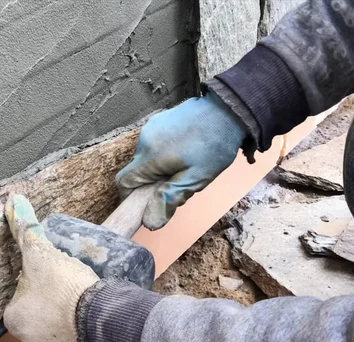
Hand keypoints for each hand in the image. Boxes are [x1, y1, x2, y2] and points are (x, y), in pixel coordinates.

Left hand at [4, 195, 98, 341]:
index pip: (19, 293)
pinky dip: (79, 326)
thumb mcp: (42, 253)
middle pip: (36, 311)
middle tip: (68, 281)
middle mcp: (26, 339)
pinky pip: (73, 337)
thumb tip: (13, 202)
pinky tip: (89, 311)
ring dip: (64, 313)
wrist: (99, 319)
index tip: (52, 272)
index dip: (35, 279)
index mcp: (13, 318)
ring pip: (54, 325)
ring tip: (81, 294)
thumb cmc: (64, 288)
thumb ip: (26, 230)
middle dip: (49, 298)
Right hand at [116, 92, 246, 229]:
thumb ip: (170, 199)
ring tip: (188, 163)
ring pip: (146, 157)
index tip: (149, 202)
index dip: (132, 197)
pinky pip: (154, 143)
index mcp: (150, 156)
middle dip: (153, 181)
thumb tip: (149, 222)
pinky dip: (164, 152)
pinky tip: (186, 149)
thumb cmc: (214, 144)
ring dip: (160, 166)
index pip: (124, 182)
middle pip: (137, 170)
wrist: (229, 108)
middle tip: (180, 181)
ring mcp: (151, 127)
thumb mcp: (196, 178)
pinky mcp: (159, 120)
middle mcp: (144, 140)